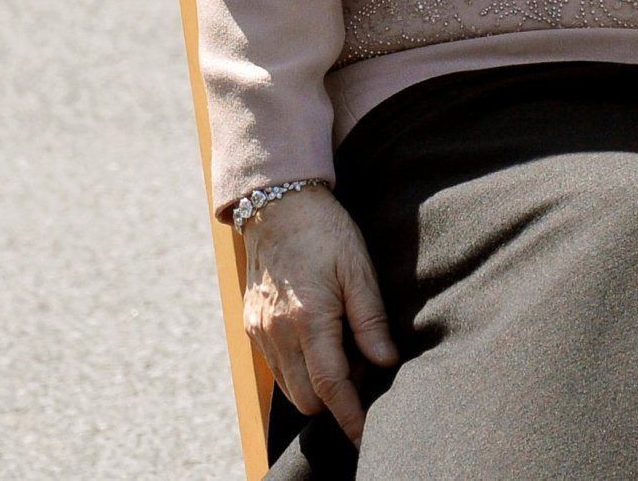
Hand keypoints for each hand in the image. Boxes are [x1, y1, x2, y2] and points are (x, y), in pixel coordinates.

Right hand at [239, 186, 399, 444]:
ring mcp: (260, 329)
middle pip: (308, 399)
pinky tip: (317, 337)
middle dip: (336, 397)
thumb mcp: (358, 269)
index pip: (332, 388)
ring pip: (290, 387)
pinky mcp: (252, 324)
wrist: (277, 202)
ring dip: (316, 384)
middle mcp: (278, 331)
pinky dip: (299, 367)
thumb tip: (385, 362)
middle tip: (361, 362)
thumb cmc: (324, 231)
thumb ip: (371, 321)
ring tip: (340, 345)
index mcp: (309, 318)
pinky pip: (277, 366)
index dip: (351, 417)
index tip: (366, 434)